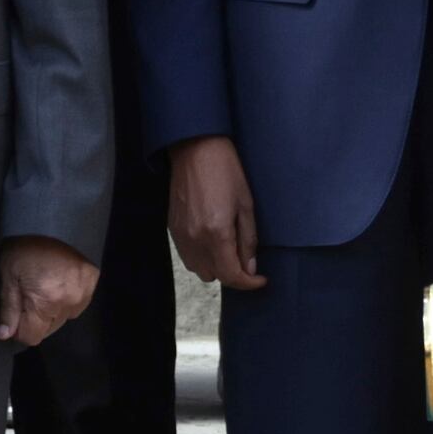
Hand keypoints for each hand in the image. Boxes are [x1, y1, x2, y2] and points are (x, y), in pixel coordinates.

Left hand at [0, 234, 99, 346]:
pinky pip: (76, 305)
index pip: (31, 336)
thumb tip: (4, 334)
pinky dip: (65, 299)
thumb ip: (8, 308)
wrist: (53, 220)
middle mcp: (67, 303)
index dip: (19, 328)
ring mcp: (82, 294)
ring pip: (62, 318)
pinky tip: (56, 282)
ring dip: (51, 310)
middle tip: (27, 294)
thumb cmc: (26, 245)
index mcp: (45, 302)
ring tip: (43, 286)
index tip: (14, 313)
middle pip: (47, 330)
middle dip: (34, 319)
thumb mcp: (9, 275)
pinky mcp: (91, 284)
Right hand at [167, 137, 262, 289]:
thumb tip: (250, 267)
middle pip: (214, 277)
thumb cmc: (225, 172)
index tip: (260, 279)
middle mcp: (195, 240)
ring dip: (215, 266)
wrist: (195, 150)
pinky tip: (212, 240)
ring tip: (228, 248)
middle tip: (246, 259)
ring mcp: (180, 236)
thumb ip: (248, 240)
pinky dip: (201, 256)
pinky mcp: (172, 230)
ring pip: (199, 270)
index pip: (231, 276)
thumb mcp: (246, 205)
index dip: (248, 283)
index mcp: (216, 234)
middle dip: (232, 273)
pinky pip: (187, 257)